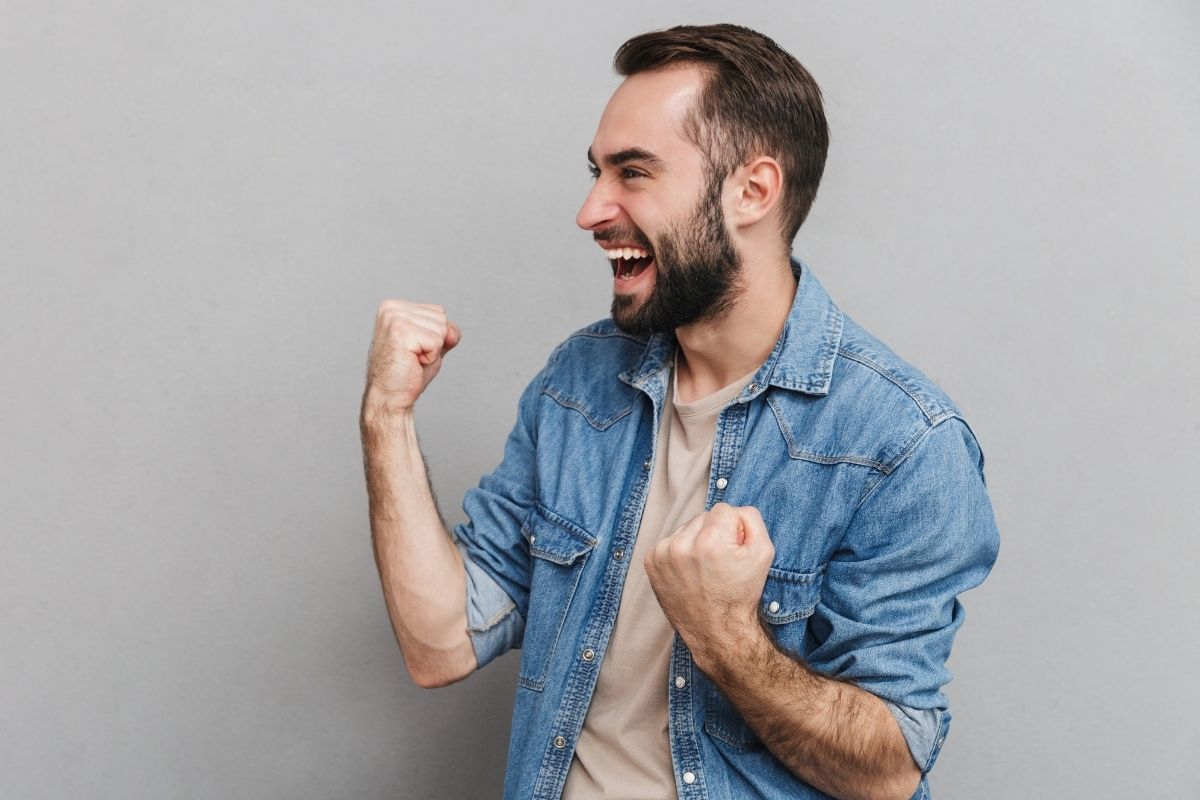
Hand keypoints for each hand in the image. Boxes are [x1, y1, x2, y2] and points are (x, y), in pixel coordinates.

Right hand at [363, 300, 461, 414]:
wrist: (390, 396)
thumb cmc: (407, 373)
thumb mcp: (432, 346)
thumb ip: (446, 332)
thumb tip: (452, 332)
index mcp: (395, 306)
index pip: (439, 312)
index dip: (436, 336)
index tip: (415, 349)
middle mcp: (392, 308)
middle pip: (442, 318)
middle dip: (436, 343)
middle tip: (413, 357)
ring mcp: (395, 317)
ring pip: (441, 329)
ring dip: (433, 351)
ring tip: (412, 359)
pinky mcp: (401, 331)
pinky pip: (437, 341)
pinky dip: (430, 357)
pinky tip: (412, 362)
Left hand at [644, 503, 774, 666]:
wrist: (716, 630)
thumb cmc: (741, 593)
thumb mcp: (763, 553)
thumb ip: (752, 519)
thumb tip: (734, 510)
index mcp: (710, 541)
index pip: (724, 509)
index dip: (734, 529)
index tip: (733, 551)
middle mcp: (682, 545)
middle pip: (703, 517)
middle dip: (714, 533)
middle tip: (720, 562)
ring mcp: (663, 554)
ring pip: (686, 527)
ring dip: (696, 541)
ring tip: (704, 568)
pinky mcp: (651, 561)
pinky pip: (670, 540)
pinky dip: (680, 552)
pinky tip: (689, 571)